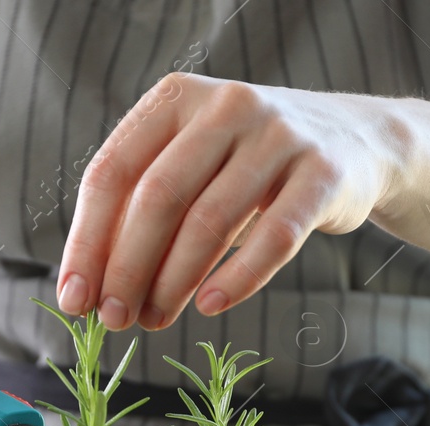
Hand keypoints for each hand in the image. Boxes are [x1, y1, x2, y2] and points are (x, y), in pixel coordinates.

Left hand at [56, 73, 397, 330]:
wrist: (355, 142)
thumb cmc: (249, 167)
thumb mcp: (192, 168)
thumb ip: (142, 211)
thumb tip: (92, 289)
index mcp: (176, 100)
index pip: (112, 172)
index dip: (88, 241)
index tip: (74, 299)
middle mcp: (225, 107)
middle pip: (157, 197)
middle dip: (127, 268)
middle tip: (114, 319)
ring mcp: (278, 136)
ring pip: (210, 220)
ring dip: (173, 282)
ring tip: (155, 321)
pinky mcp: (323, 173)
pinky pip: (275, 236)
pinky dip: (238, 278)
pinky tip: (210, 306)